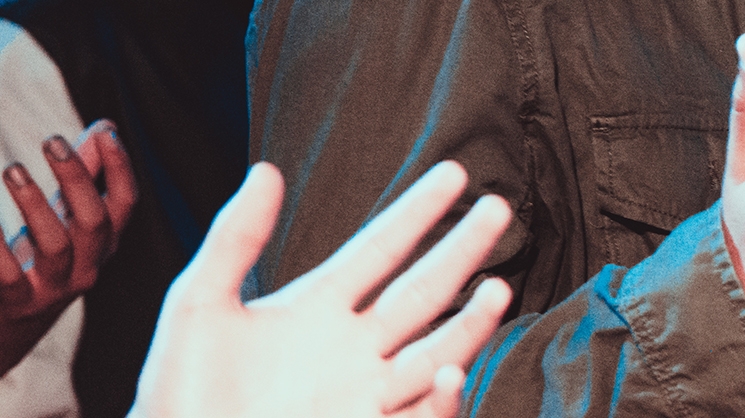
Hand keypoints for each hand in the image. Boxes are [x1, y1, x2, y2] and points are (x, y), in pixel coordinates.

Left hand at [0, 120, 135, 373]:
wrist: (11, 322)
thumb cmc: (41, 257)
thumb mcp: (65, 217)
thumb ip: (85, 175)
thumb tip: (104, 128)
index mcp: (103, 244)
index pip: (125, 205)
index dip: (120, 169)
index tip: (105, 133)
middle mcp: (87, 267)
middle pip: (93, 222)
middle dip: (76, 179)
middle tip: (52, 141)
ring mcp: (53, 287)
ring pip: (55, 245)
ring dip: (35, 204)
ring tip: (14, 169)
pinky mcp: (16, 300)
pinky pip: (7, 272)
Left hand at [128, 162, 512, 417]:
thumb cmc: (180, 394)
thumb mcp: (198, 306)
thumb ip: (234, 238)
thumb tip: (265, 170)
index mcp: (317, 307)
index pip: (381, 248)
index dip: (418, 211)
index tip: (454, 174)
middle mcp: (353, 348)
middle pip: (424, 291)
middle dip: (462, 251)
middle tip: (498, 209)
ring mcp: (365, 394)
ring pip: (436, 352)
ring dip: (470, 324)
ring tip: (497, 288)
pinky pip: (419, 417)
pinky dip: (440, 399)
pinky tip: (449, 372)